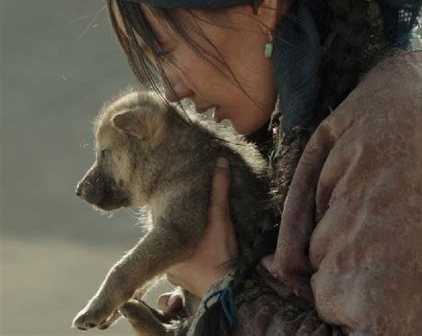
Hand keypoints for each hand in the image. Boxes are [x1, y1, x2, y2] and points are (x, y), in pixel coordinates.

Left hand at [165, 157, 237, 297]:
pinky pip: (184, 278)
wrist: (229, 290)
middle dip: (179, 238)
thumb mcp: (220, 219)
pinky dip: (191, 271)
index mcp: (168, 246)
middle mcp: (167, 265)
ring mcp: (177, 280)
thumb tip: (220, 161)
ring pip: (177, 261)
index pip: (162, 228)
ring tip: (200, 249)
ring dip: (186, 256)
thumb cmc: (220, 254)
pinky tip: (200, 266)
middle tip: (194, 232)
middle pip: (170, 245)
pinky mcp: (188, 289)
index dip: (169, 221)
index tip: (176, 217)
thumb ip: (218, 191)